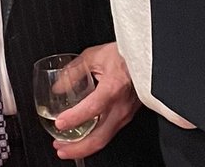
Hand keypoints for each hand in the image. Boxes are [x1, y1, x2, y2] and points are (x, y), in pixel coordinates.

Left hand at [49, 42, 140, 159]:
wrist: (146, 59)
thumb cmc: (122, 55)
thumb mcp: (93, 56)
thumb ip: (73, 72)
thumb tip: (58, 88)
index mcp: (113, 88)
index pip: (93, 108)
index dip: (75, 118)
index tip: (59, 123)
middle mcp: (121, 106)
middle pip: (100, 137)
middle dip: (77, 147)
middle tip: (59, 148)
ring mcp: (125, 115)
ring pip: (104, 139)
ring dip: (84, 147)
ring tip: (66, 147)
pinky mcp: (126, 117)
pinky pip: (109, 133)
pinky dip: (93, 140)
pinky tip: (82, 139)